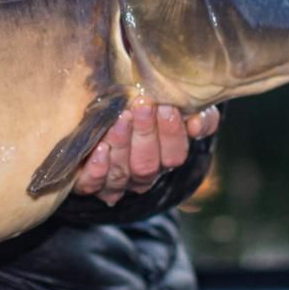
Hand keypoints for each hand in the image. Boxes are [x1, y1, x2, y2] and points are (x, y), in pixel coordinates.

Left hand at [73, 99, 219, 205]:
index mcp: (164, 159)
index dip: (172, 134)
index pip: (174, 156)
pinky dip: (97, 168)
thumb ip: (200, 115)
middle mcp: (140, 175)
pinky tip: (99, 148)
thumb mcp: (179, 106)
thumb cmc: (146, 105)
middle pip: (147, 165)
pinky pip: (92, 184)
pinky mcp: (88, 182)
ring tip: (120, 117)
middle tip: (142, 105)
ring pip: (121, 172)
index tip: (166, 106)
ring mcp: (114, 182)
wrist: (105, 107)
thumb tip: (197, 124)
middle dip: (146, 134)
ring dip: (121, 144)